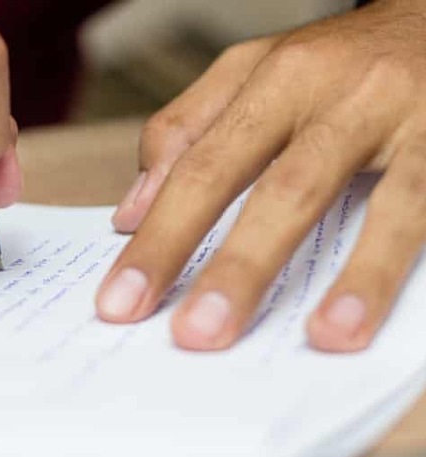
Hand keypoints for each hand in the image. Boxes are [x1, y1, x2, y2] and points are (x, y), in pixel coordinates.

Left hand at [97, 0, 425, 351]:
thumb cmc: (347, 60)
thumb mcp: (262, 73)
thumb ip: (191, 130)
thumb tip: (131, 210)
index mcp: (271, 80)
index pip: (197, 164)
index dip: (157, 237)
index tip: (121, 301)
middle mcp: (325, 91)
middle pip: (252, 183)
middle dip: (206, 261)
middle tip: (180, 334)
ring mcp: (388, 114)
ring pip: (317, 193)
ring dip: (272, 267)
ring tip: (237, 333)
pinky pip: (410, 211)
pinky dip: (372, 272)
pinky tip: (344, 324)